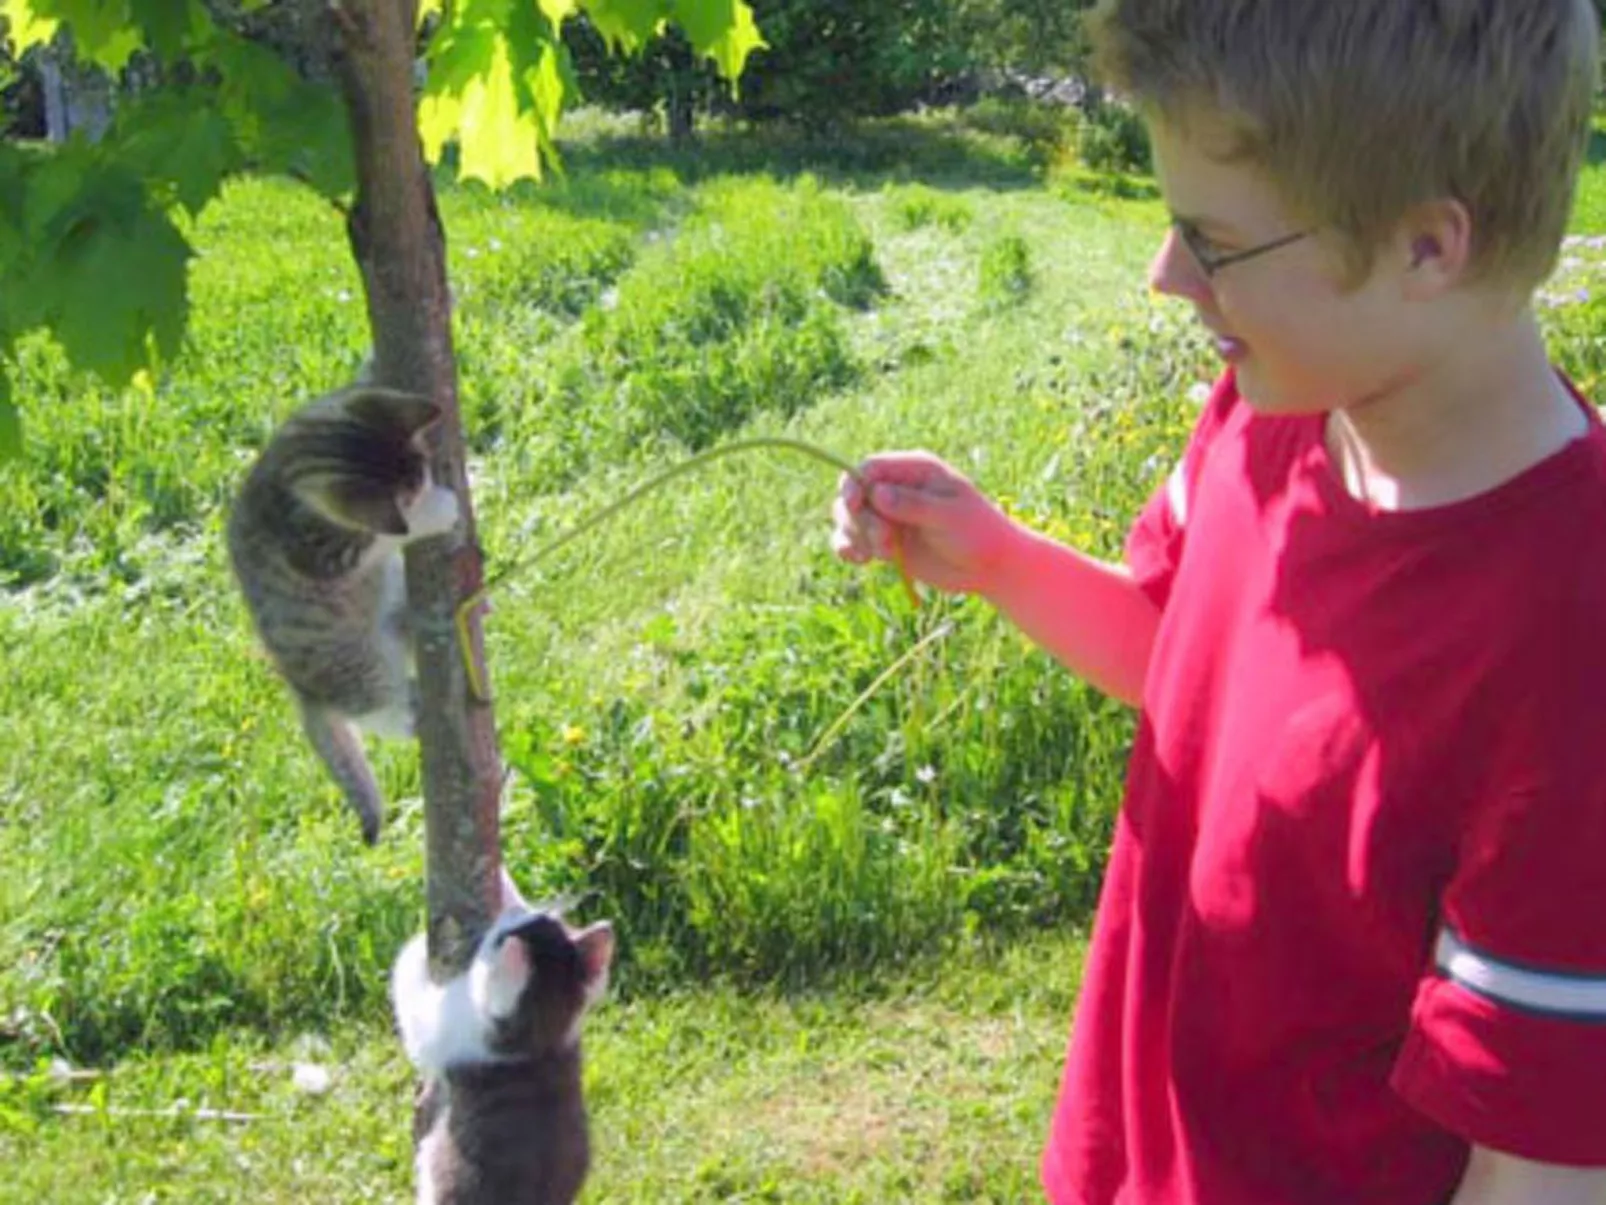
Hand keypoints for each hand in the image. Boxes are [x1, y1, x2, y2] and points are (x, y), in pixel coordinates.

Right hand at [831, 451, 1018, 595]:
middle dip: (861, 519)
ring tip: (886, 554)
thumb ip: (912, 504)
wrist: (988, 566)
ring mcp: (889, 516)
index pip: (870, 468)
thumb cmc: (977, 532)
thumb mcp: (949, 515)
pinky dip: (848, 548)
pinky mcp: (885, 541)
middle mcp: (896, 489)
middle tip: (886, 541)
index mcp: (915, 471)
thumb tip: (876, 493)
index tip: (855, 505)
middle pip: (854, 494)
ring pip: (849, 517)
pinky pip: (852, 539)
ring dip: (857, 536)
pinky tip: (860, 559)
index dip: (854, 484)